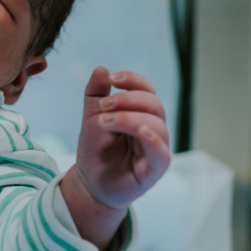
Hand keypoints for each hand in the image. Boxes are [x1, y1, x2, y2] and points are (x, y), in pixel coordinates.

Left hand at [71, 66, 170, 209]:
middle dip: (128, 99)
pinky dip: (154, 140)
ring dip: (130, 118)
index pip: (147, 90)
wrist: (89, 181)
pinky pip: (162, 153)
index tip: (112, 79)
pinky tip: (141, 131)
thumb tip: (102, 69)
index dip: (133, 80)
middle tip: (103, 105)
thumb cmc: (96, 149)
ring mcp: (157, 148)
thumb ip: (95, 93)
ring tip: (104, 122)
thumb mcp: (92, 116)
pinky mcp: (155, 169)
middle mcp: (153, 128)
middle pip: (154, 104)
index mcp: (141, 113)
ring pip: (157, 124)